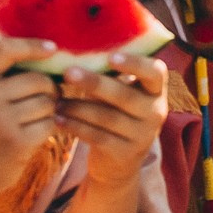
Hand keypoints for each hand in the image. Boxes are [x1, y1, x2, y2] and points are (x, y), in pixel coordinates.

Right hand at [0, 40, 64, 201]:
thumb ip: (2, 75)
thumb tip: (51, 51)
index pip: (3, 50)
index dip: (31, 45)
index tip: (53, 48)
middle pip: (38, 79)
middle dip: (48, 88)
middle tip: (43, 99)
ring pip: (48, 101)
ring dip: (49, 109)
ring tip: (33, 119)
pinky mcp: (17, 142)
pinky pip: (50, 123)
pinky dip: (49, 127)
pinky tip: (34, 134)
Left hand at [54, 53, 168, 185]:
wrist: (121, 163)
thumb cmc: (116, 115)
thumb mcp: (122, 95)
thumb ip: (111, 76)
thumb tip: (77, 49)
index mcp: (156, 91)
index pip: (156, 72)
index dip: (135, 63)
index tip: (110, 56)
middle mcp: (155, 112)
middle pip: (125, 95)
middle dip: (94, 83)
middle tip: (68, 72)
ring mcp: (142, 135)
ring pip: (107, 117)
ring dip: (78, 107)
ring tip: (56, 101)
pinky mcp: (124, 154)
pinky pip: (97, 137)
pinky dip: (75, 127)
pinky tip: (58, 119)